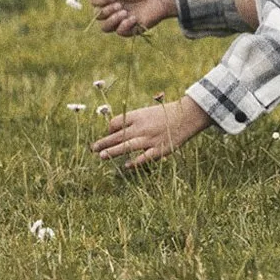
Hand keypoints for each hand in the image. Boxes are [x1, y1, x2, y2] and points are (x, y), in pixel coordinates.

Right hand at [85, 0, 175, 37]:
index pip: (93, 3)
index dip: (100, 1)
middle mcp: (112, 10)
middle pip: (97, 16)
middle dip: (107, 10)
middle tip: (120, 3)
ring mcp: (120, 20)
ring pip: (104, 28)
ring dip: (113, 19)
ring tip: (124, 12)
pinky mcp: (129, 29)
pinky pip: (119, 32)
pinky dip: (124, 25)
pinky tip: (133, 18)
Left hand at [93, 96, 210, 168]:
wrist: (187, 115)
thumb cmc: (166, 114)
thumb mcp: (148, 113)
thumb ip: (134, 122)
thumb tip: (117, 131)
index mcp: (138, 116)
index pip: (116, 123)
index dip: (109, 130)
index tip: (107, 136)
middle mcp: (141, 127)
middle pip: (118, 135)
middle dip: (104, 142)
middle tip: (92, 149)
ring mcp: (149, 138)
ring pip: (127, 146)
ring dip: (113, 151)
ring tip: (101, 156)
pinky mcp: (159, 149)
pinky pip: (144, 157)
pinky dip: (134, 162)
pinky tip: (126, 166)